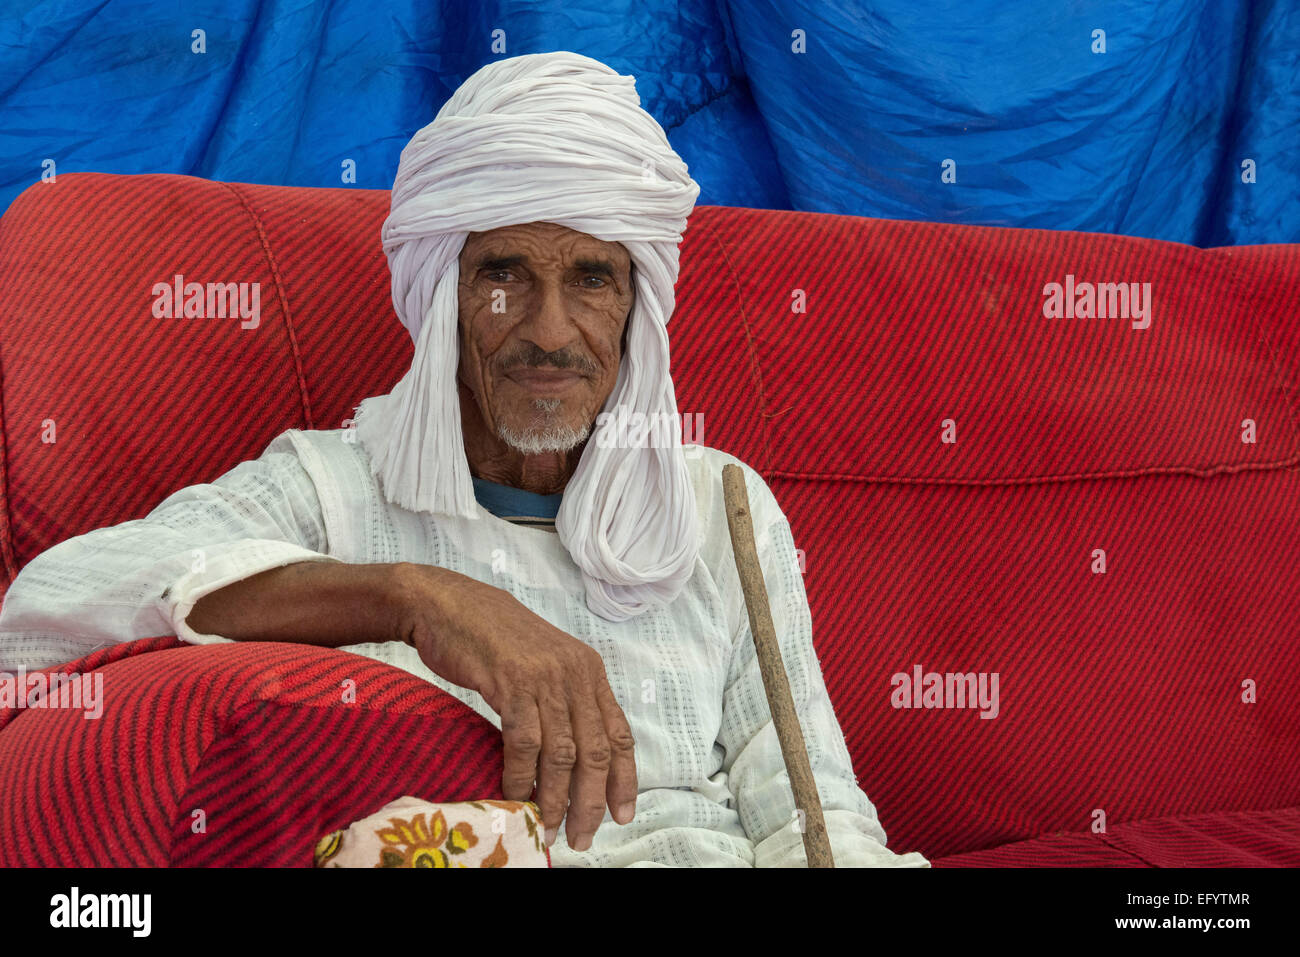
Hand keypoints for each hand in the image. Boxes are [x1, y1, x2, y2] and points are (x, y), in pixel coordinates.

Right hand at [393, 562, 637, 851]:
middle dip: (591, 801)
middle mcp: (575, 673)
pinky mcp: (513, 681)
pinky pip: (525, 741)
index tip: (622, 816)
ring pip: (563, 752)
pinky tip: (515, 795)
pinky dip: (521, 776)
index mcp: (589, 671)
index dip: (624, 779)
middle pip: (595, 751)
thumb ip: (563, 702)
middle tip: (581, 837)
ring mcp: (545, 676)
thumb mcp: (542, 666)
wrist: (449, 604)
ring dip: (555, 798)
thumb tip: (573, 759)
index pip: (619, 734)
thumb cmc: (492, 640)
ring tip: (546, 827)